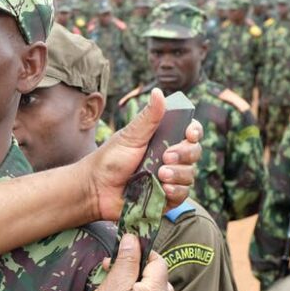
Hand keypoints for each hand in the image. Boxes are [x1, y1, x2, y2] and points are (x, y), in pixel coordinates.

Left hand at [79, 88, 202, 220]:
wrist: (95, 189)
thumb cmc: (109, 159)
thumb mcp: (130, 136)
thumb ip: (147, 118)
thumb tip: (159, 92)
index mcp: (163, 140)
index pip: (190, 133)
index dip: (194, 132)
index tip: (189, 134)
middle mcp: (169, 159)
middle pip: (194, 153)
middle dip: (185, 154)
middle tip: (166, 157)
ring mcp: (168, 179)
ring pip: (190, 175)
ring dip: (179, 174)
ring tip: (161, 174)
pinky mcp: (165, 199)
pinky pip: (182, 195)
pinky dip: (176, 191)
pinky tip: (164, 188)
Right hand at [80, 234, 173, 290]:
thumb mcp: (114, 285)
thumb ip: (126, 260)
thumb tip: (133, 239)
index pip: (158, 262)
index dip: (142, 253)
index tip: (124, 251)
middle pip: (158, 276)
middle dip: (137, 269)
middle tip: (113, 268)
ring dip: (136, 283)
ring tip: (114, 286)